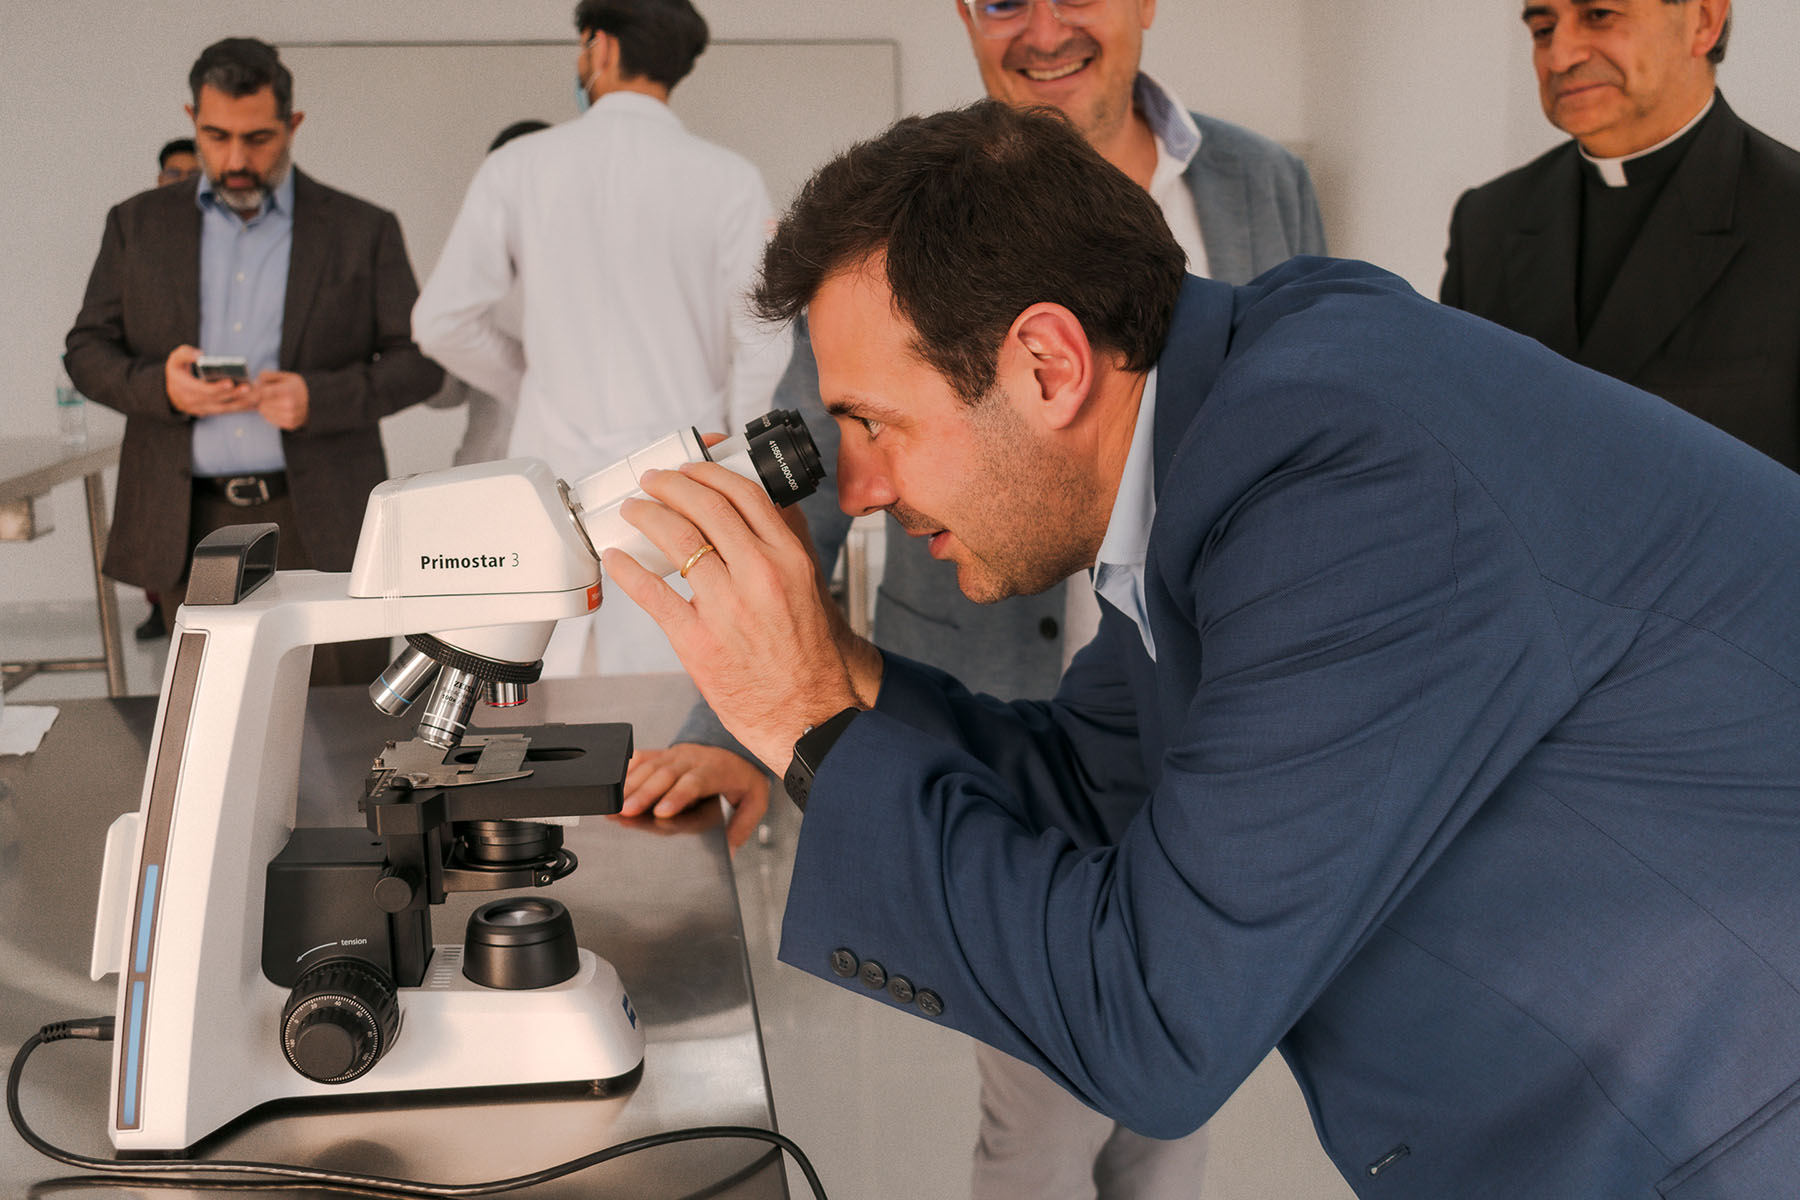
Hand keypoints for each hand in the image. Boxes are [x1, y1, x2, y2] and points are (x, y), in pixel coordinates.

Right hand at [164, 344, 253, 416]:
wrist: (171, 393)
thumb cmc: (177, 372)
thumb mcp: (175, 359)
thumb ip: (185, 354)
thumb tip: (200, 354)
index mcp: (184, 387)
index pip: (202, 390)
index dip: (217, 387)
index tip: (230, 382)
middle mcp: (193, 401)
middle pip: (217, 399)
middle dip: (233, 394)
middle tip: (249, 387)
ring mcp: (202, 408)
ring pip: (223, 408)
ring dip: (240, 403)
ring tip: (256, 396)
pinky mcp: (210, 411)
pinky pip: (226, 410)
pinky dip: (240, 407)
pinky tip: (254, 403)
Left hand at [251, 370, 309, 429]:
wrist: (315, 401)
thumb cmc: (295, 387)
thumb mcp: (284, 376)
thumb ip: (266, 377)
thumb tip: (251, 385)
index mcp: (288, 390)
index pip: (263, 393)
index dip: (252, 394)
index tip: (247, 394)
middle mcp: (290, 405)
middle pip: (262, 404)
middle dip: (261, 400)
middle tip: (268, 396)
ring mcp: (291, 416)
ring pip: (264, 413)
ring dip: (265, 407)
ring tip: (274, 402)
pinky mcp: (290, 424)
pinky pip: (270, 420)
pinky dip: (270, 414)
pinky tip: (278, 409)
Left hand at [602, 461, 864, 772]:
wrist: (809, 713)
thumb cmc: (808, 657)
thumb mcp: (810, 587)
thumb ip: (782, 546)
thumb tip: (752, 510)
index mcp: (788, 559)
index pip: (743, 495)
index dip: (708, 473)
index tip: (690, 469)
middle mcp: (759, 576)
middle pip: (705, 508)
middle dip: (670, 486)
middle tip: (653, 482)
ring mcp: (726, 608)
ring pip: (677, 541)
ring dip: (646, 517)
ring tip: (632, 511)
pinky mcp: (698, 641)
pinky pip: (653, 594)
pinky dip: (629, 571)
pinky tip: (618, 559)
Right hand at [622, 743, 769, 850]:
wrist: (735, 748)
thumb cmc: (742, 778)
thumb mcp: (755, 801)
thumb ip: (742, 826)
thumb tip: (729, 852)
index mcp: (716, 770)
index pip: (695, 782)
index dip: (677, 796)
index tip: (662, 812)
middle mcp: (693, 759)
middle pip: (665, 775)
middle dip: (644, 794)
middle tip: (626, 812)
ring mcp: (676, 754)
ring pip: (650, 766)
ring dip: (630, 785)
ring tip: (613, 805)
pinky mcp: (663, 753)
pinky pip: (642, 758)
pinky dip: (626, 770)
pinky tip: (613, 785)